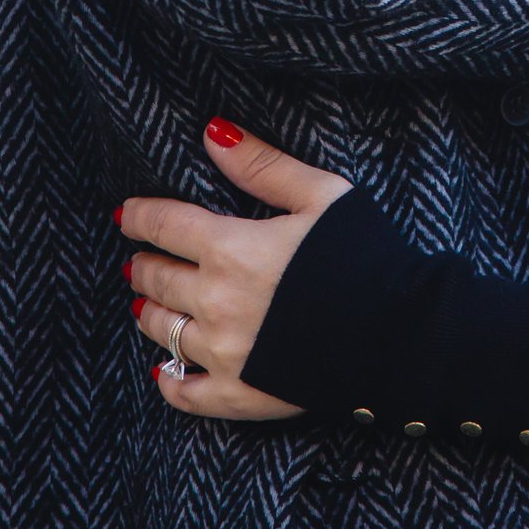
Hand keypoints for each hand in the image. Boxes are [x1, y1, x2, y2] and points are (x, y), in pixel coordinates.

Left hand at [119, 119, 352, 418]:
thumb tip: (212, 133)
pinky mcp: (238, 396)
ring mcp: (224, 354)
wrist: (402, 336)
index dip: (139, 216)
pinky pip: (185, 393)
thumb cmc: (367, 256)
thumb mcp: (321, 195)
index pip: (164, 225)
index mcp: (231, 248)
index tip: (126, 213)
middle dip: (145, 263)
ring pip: (162, 331)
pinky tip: (165, 370)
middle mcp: (216, 302)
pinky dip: (169, 380)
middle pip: (157, 278)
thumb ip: (262, 166)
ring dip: (151, 312)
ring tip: (148, 303)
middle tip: (141, 258)